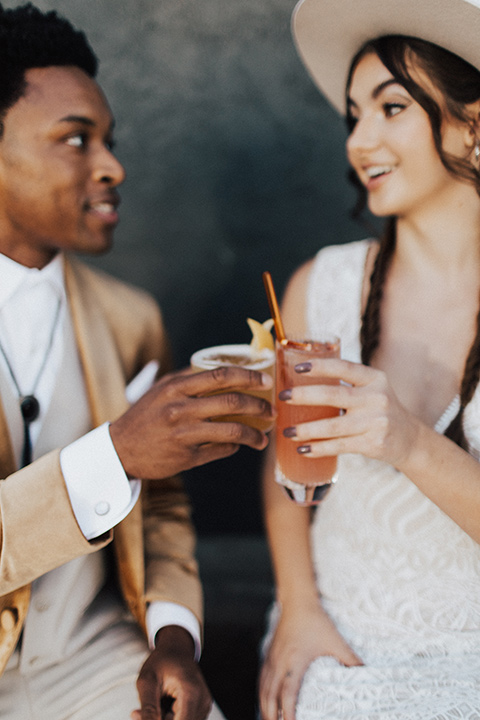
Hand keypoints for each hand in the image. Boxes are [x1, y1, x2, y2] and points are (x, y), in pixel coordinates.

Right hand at [111, 366, 273, 478]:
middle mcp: (180, 409)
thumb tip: (223, 370)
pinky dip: (234, 447)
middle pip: (232, 403)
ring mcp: (183, 434)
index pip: (221, 375)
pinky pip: (220, 450)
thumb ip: (188, 378)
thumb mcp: (161, 390)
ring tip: (262, 439)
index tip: (266, 381)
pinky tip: (238, 445)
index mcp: (176, 387)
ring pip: (232, 431)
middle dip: (259, 407)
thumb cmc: (145, 416)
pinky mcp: (185, 457)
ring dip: (253, 434)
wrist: (120, 450)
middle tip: (271, 411)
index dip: (249, 377)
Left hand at [131, 626, 211, 719]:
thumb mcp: (147, 682)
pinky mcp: (201, 709)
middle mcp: (202, 701)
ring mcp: (204, 705)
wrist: (176, 649)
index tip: (146, 716)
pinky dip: (170, 718)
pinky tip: (161, 706)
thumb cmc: (161, 661)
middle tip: (138, 712)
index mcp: (191, 693)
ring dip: (163, 719)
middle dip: (159, 719)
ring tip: (152, 705)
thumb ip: (148, 710)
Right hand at [259, 602, 361, 719]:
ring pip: (263, 689)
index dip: (287, 712)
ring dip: (265, 708)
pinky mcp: (269, 655)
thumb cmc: (315, 621)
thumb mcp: (335, 641)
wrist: (297, 601)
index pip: (287, 694)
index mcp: (294, 662)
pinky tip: (265, 701)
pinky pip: (262, 680)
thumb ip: (350, 659)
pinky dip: (262, 694)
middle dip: (272, 716)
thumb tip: (367, 673)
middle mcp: (279, 663)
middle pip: (269, 697)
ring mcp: (271, 659)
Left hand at [281, 358, 418, 468]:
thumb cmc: (379, 410)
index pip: (344, 368)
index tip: (297, 368)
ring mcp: (376, 422)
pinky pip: (339, 446)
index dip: (320, 366)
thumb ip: (347, 384)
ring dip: (306, 429)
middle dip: (304, 396)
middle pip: (334, 395)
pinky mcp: (373, 443)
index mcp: (374, 379)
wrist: (409, 439)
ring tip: (287, 431)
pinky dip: (318, 448)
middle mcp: (377, 398)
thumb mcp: (372, 390)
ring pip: (333, 426)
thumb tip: (301, 382)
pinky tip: (303, 449)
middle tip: (283, 397)